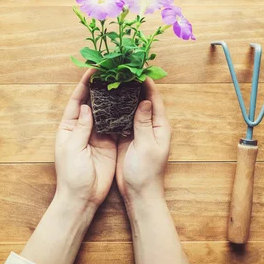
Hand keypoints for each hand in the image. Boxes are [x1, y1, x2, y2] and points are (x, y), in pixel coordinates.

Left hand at [55, 70, 116, 208]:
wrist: (83, 197)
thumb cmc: (72, 175)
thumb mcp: (72, 149)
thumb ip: (81, 128)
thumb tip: (86, 107)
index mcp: (69, 128)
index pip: (76, 101)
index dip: (84, 85)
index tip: (93, 70)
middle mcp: (83, 128)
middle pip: (92, 103)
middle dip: (101, 88)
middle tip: (112, 72)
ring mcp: (97, 135)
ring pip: (106, 112)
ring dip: (113, 99)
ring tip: (124, 82)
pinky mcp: (110, 144)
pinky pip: (116, 125)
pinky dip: (122, 114)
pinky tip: (131, 102)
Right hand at [116, 78, 171, 204]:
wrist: (138, 193)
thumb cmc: (146, 172)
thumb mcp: (147, 146)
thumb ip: (144, 123)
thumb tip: (144, 101)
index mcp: (159, 126)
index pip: (154, 99)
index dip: (146, 84)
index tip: (136, 70)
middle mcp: (149, 126)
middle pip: (142, 100)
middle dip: (132, 86)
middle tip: (120, 71)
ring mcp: (137, 131)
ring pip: (130, 108)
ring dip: (122, 96)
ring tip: (111, 81)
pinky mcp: (125, 138)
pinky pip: (120, 119)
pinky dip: (114, 109)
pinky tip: (104, 100)